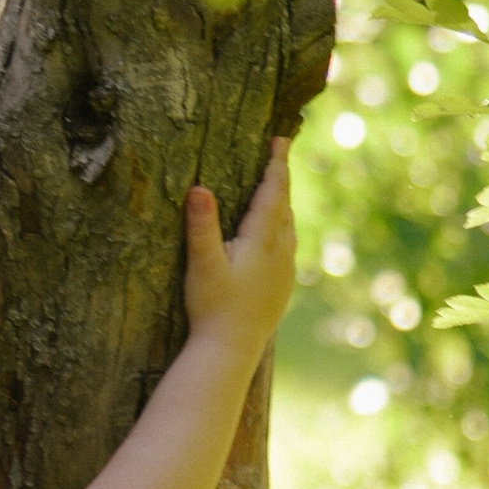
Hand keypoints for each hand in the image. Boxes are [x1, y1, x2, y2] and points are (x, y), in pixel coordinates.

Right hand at [183, 140, 295, 360]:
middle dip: (281, 179)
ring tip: (278, 189)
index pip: (273, 192)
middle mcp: (280, 251)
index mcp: (262, 240)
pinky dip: (283, 229)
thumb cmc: (212, 307)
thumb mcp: (203, 264)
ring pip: (289, 226)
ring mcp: (285, 270)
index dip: (276, 164)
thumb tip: (198, 188)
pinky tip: (277, 236)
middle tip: (279, 155)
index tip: (281, 138)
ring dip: (283, 204)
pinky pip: (288, 246)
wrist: (231, 349)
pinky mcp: (283, 286)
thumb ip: (201, 226)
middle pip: (285, 205)